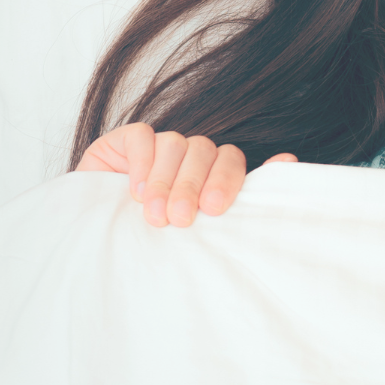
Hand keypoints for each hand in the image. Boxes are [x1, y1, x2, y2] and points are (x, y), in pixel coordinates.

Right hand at [75, 122, 297, 226]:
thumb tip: (289, 160)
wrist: (95, 247)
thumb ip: (239, 202)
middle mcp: (189, 157)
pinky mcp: (126, 140)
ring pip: (176, 144)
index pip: (231, 161)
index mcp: (212, 175)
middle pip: (206, 152)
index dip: (227, 181)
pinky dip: (142, 163)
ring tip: (154, 214)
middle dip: (194, 186)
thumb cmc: (152, 245)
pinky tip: (134, 191)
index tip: (216, 210)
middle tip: (182, 219)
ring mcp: (158, 146)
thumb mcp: (198, 233)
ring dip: (166, 181)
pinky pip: (143, 138)